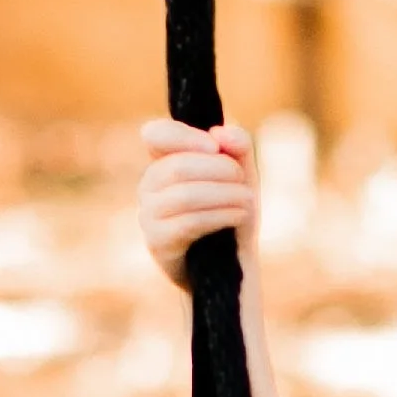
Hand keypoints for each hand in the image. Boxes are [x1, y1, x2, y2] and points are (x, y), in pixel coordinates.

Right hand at [137, 119, 256, 284]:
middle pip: (177, 166)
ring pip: (183, 195)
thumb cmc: (233, 211)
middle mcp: (149, 186)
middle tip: (243, 180)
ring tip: (248, 201)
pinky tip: (239, 216)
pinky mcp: (157, 243)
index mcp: (163, 161)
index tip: (215, 146)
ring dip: (224, 194)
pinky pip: (187, 223)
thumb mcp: (242, 174)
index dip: (184, 136)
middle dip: (218, 170)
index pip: (155, 134)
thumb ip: (238, 146)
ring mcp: (148, 215)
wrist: (234, 262)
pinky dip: (219, 216)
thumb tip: (221, 133)